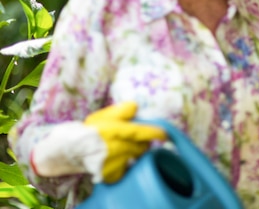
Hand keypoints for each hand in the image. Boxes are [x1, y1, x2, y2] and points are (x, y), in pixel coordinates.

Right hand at [31, 102, 166, 182]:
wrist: (70, 151)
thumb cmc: (91, 130)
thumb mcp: (104, 115)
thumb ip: (122, 110)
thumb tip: (136, 106)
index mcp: (114, 131)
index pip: (141, 132)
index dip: (156, 132)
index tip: (165, 133)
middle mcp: (115, 148)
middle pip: (143, 146)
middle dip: (143, 141)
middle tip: (135, 138)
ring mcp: (113, 163)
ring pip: (137, 156)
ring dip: (136, 151)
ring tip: (125, 147)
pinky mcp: (111, 174)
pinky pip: (128, 167)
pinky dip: (127, 163)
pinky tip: (118, 158)